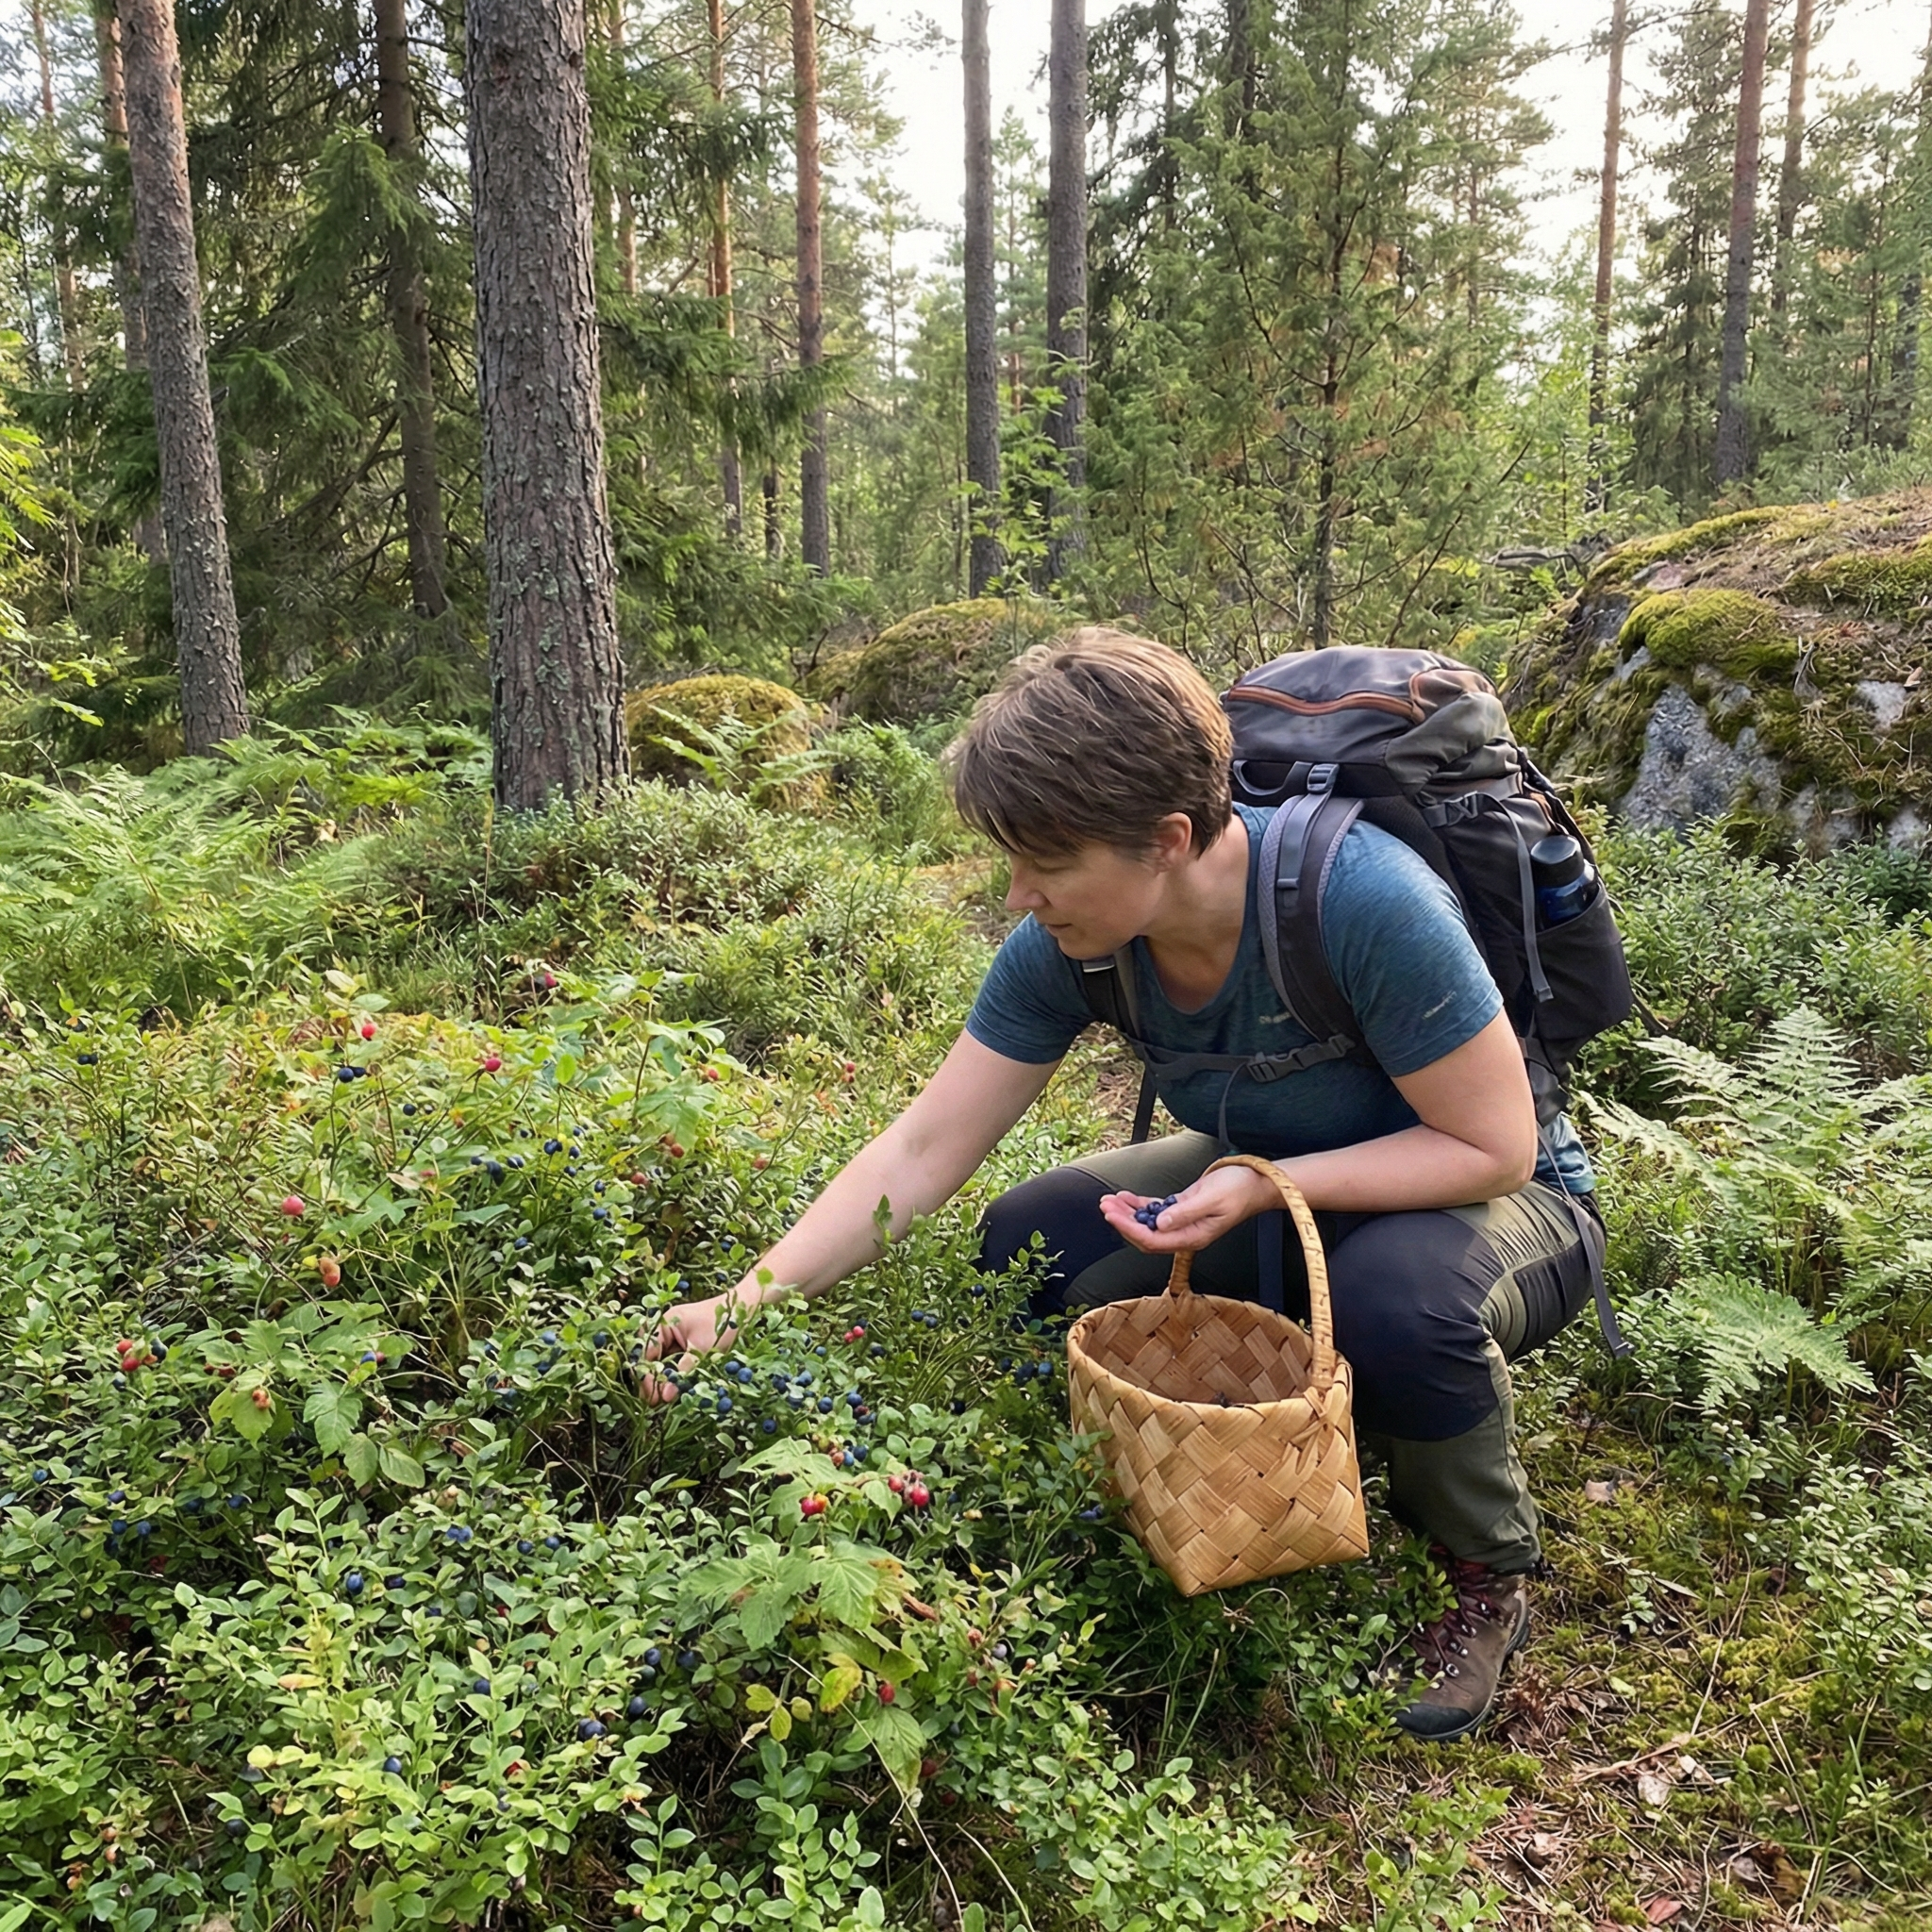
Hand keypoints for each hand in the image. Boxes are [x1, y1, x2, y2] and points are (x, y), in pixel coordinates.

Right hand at [637, 1290, 750, 1402]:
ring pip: (661, 1361)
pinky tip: (675, 1388)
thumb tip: (665, 1395)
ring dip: (663, 1378)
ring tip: (662, 1399)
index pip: (645, 1352)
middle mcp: (666, 1329)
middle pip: (650, 1357)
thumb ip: (683, 1372)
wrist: (746, 1307)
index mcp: (665, 1323)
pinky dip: (674, 1374)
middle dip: (651, 1378)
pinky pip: (673, 1361)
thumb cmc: (725, 1322)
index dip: (645, 1374)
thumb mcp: (702, 1349)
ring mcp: (675, 1336)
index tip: (651, 1396)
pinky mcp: (685, 1344)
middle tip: (653, 1401)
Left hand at [1099, 1162, 1282, 1255]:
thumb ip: (1185, 1212)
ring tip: (1109, 1200)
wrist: (1257, 1182)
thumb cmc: (1239, 1189)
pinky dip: (1140, 1206)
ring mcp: (1184, 1222)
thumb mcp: (1211, 1198)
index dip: (1128, 1229)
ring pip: (1149, 1224)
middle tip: (1105, 1205)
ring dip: (1128, 1213)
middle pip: (1146, 1236)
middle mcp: (1186, 1233)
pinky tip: (1126, 1197)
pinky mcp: (1183, 1209)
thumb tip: (1159, 1224)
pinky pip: (1156, 1212)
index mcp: (1193, 1236)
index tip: (1112, 1214)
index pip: (1153, 1240)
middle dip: (1123, 1222)